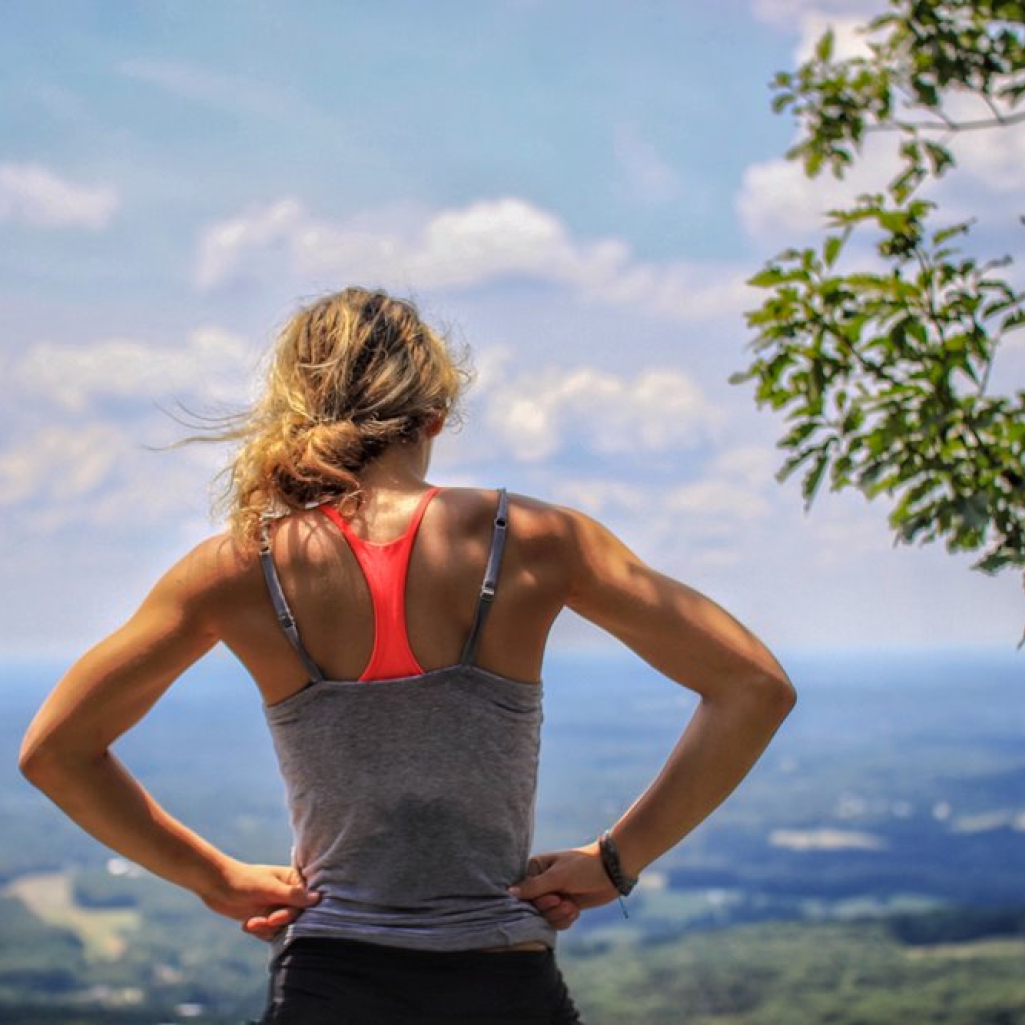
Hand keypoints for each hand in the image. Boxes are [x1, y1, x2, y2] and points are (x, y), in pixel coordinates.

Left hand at [199, 859, 320, 941]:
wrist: (217, 886)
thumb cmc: (245, 881)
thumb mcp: (269, 888)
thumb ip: (293, 895)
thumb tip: (318, 898)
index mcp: (294, 880)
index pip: (307, 901)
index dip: (294, 912)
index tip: (276, 917)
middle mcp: (289, 894)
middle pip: (296, 917)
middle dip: (277, 922)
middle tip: (264, 921)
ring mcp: (278, 907)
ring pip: (283, 927)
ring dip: (266, 929)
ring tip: (251, 923)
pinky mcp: (266, 918)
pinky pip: (271, 933)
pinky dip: (260, 932)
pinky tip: (247, 925)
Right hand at [511, 845, 618, 916]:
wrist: (612, 871)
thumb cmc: (584, 867)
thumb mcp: (558, 875)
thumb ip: (534, 886)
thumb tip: (509, 893)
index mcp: (535, 868)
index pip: (522, 893)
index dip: (536, 901)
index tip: (553, 898)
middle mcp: (541, 883)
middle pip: (533, 909)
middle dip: (550, 910)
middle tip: (564, 901)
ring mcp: (553, 895)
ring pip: (545, 918)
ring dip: (559, 916)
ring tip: (572, 907)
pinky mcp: (565, 906)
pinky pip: (557, 923)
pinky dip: (566, 920)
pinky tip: (575, 912)